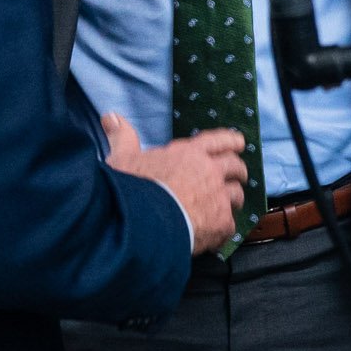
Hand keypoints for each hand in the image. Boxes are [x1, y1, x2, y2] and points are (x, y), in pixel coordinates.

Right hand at [103, 114, 248, 254]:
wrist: (140, 223)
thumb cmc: (131, 189)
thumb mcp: (122, 159)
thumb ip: (122, 137)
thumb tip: (111, 117)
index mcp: (189, 154)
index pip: (218, 140)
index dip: (231, 141)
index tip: (239, 143)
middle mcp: (209, 172)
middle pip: (235, 167)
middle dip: (238, 172)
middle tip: (238, 177)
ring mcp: (218, 197)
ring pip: (237, 196)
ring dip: (233, 200)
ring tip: (227, 207)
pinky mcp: (221, 223)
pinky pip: (230, 225)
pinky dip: (223, 229)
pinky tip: (215, 234)